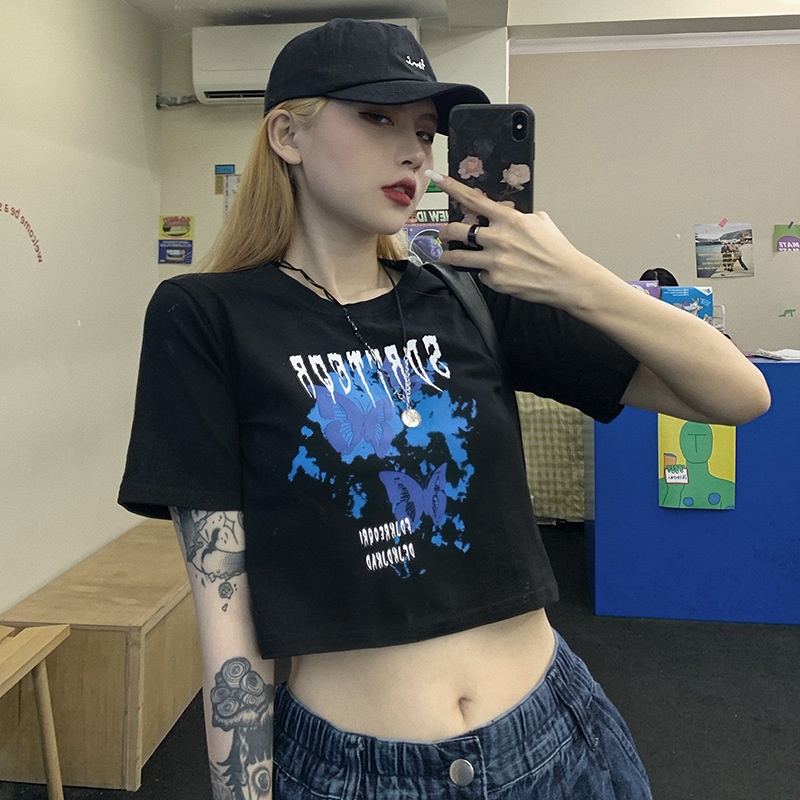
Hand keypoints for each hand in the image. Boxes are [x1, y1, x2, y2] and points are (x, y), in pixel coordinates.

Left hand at [425, 169, 603, 308]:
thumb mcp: (540, 222)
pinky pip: (480, 274)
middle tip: (444, 234)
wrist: (567, 278)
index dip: (451, 187)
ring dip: (449, 256)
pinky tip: (495, 273)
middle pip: (455, 231)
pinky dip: (484, 273)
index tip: (436, 178)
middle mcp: (498, 238)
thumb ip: (517, 216)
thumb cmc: (556, 250)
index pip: (473, 199)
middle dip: (445, 232)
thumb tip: (503, 213)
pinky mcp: (495, 280)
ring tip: (447, 256)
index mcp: (508, 219)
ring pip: (457, 257)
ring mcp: (495, 261)